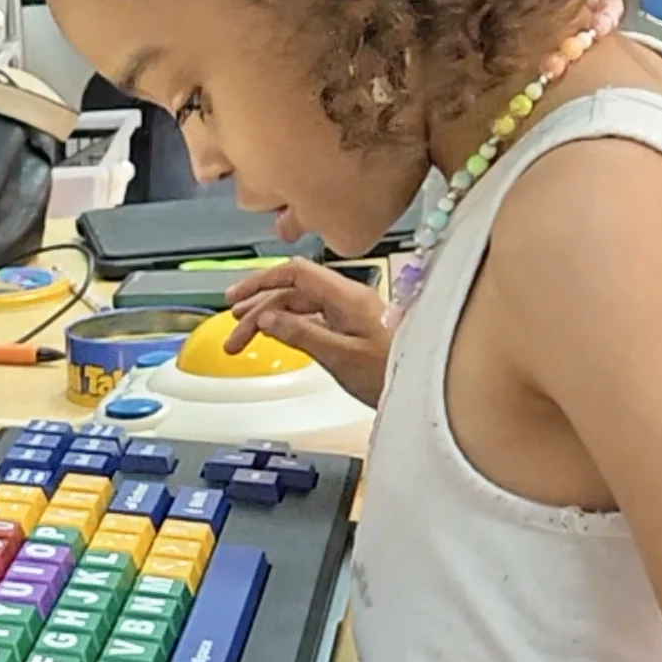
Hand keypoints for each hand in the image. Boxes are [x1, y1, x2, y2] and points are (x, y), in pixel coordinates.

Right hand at [226, 259, 390, 407]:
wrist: (429, 388)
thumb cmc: (392, 373)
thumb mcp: (340, 355)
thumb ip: (300, 333)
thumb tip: (266, 318)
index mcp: (347, 296)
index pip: (295, 273)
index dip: (262, 281)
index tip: (235, 298)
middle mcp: (347, 299)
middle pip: (293, 292)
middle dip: (258, 308)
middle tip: (233, 331)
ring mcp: (349, 314)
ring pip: (299, 306)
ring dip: (269, 319)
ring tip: (243, 337)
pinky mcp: (351, 330)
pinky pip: (312, 319)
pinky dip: (287, 326)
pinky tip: (274, 336)